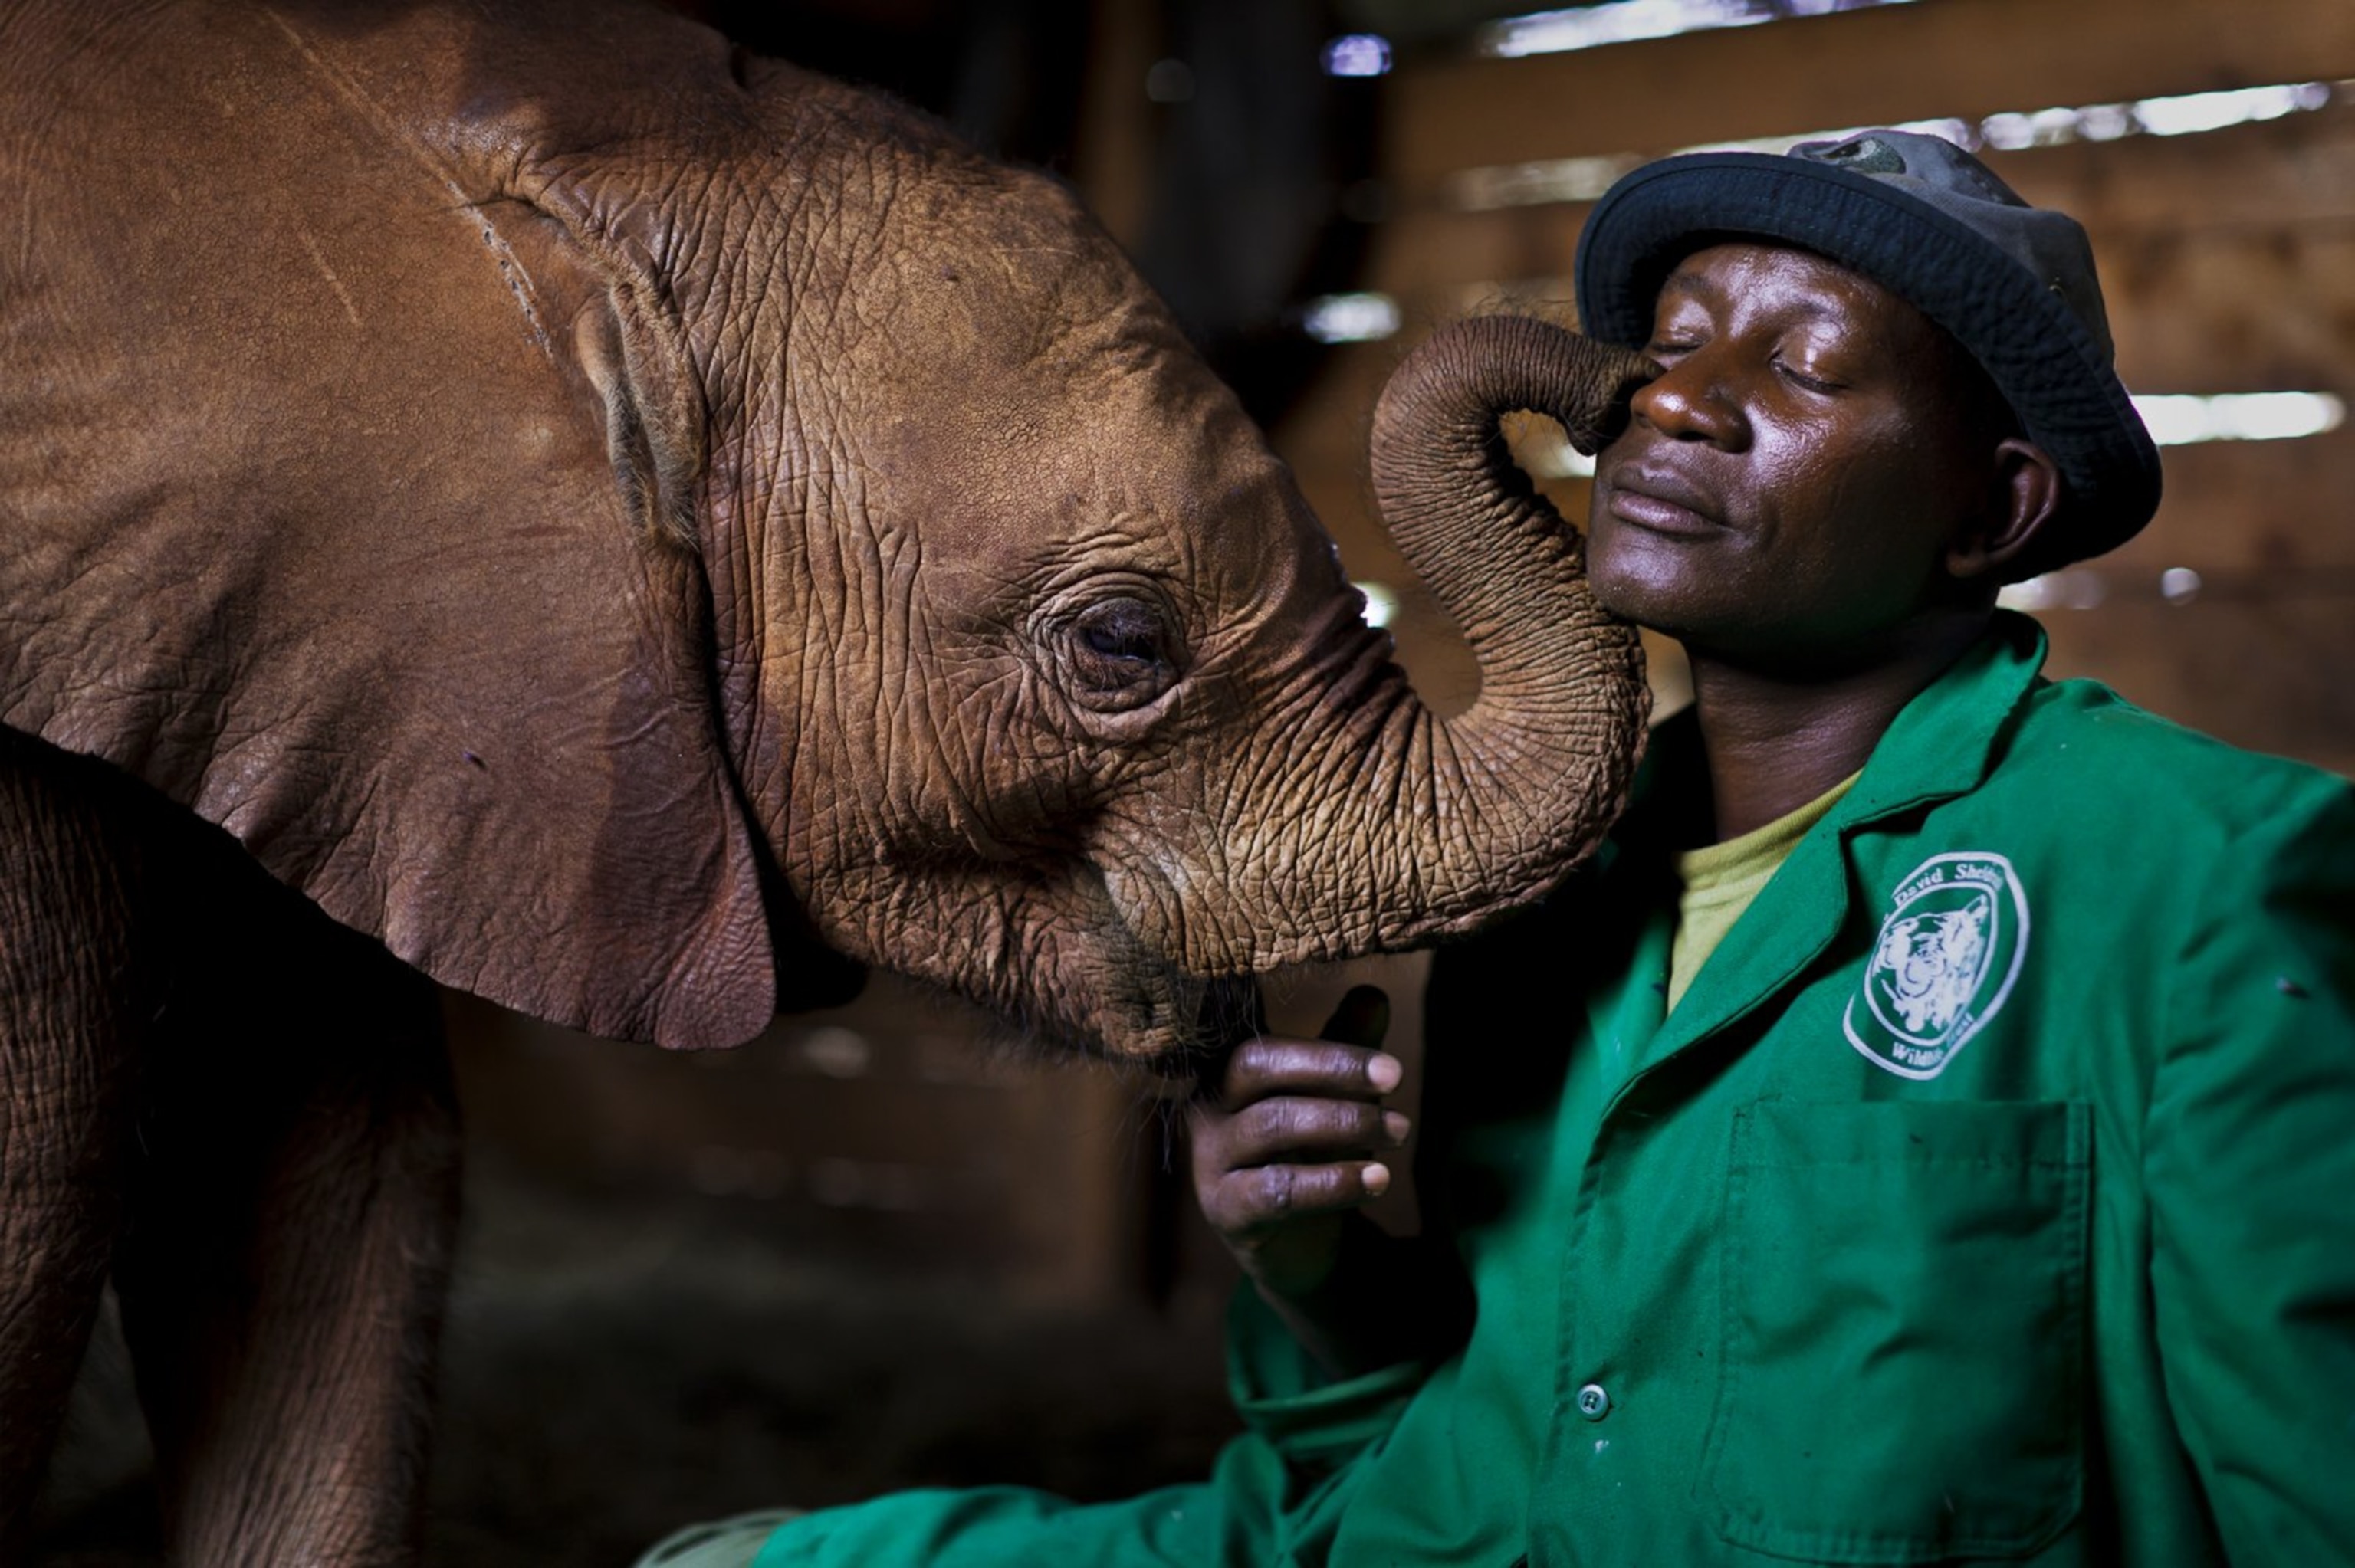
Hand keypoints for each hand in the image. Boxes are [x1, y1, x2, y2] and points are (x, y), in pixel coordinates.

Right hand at [1188, 986, 1406, 1299]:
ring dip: (1346, 1123)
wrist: (1294, 1244)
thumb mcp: (1330, 1098)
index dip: (1323, 1045)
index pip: (1265, 1035)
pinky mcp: (1227, 1210)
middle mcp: (1208, 1106)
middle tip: (1397, 1080)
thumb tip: (1374, 994)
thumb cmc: (1308, 1153)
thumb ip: (1345, 1048)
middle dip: (1332, 1068)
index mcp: (1227, 1067)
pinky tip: (1379, 1180)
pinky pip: (1279, 1189)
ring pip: (1273, 1124)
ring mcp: (1210, 1159)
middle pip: (1256, 1064)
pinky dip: (1334, 1182)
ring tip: (1401, 1132)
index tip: (1388, 1063)